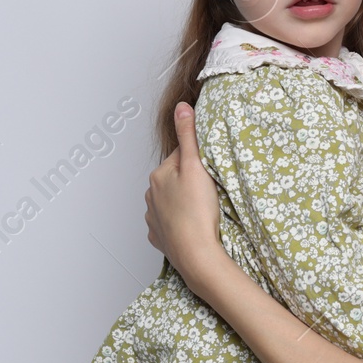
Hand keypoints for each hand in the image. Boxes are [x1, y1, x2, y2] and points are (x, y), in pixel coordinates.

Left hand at [146, 102, 222, 289]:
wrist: (195, 255)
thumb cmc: (197, 212)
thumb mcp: (196, 167)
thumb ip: (188, 136)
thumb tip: (181, 107)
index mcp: (159, 175)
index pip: (181, 156)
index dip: (199, 161)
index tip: (211, 172)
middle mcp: (151, 195)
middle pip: (175, 179)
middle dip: (191, 182)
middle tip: (210, 193)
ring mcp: (153, 218)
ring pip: (172, 202)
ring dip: (185, 203)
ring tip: (203, 211)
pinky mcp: (159, 237)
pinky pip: (170, 224)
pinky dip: (180, 223)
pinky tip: (192, 226)